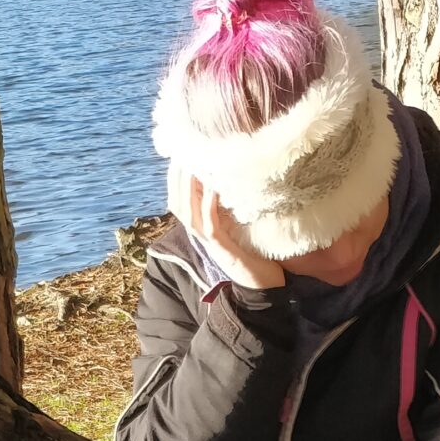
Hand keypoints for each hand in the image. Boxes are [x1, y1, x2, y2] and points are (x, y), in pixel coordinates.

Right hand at [168, 167, 284, 289]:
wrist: (265, 285)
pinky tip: (214, 187)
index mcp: (202, 229)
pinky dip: (209, 205)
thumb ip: (228, 208)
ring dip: (188, 190)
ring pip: (189, 215)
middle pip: (178, 206)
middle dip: (176, 181)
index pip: (179, 203)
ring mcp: (210, 244)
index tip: (178, 157)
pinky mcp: (223, 249)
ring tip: (191, 167)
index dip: (174, 182)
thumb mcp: (237, 225)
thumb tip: (227, 180)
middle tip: (181, 156)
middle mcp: (201, 236)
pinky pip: (211, 225)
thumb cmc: (255, 252)